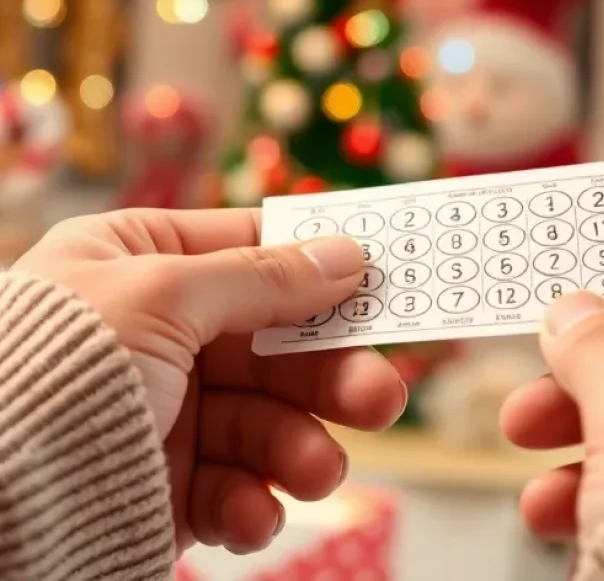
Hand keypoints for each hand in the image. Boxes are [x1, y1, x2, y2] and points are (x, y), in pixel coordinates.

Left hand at [15, 210, 405, 554]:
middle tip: (380, 398)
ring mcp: (160, 408)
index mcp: (137, 262)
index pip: (251, 250)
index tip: (379, 286)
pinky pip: (228, 486)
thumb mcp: (166, 296)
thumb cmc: (60, 368)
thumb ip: (265, 276)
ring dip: (298, 447)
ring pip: (261, 420)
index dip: (318, 267)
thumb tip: (346, 252)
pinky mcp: (159, 482)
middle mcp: (154, 332)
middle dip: (327, 377)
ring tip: (320, 473)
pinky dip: (248, 504)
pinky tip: (249, 515)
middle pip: (271, 346)